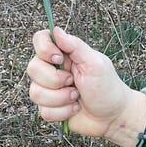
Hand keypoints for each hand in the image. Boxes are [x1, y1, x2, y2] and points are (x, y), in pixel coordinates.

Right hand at [27, 27, 145, 146]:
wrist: (112, 116)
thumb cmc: (107, 87)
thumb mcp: (95, 63)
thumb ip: (75, 46)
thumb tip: (56, 30)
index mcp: (63, 54)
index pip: (40, 40)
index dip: (44, 49)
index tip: (59, 59)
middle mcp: (52, 69)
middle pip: (33, 68)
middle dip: (55, 80)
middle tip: (73, 82)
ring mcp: (49, 89)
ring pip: (35, 93)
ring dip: (60, 98)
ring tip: (76, 97)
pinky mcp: (49, 108)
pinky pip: (44, 112)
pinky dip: (62, 112)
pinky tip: (74, 108)